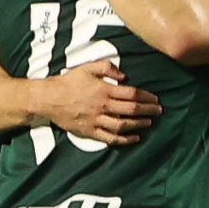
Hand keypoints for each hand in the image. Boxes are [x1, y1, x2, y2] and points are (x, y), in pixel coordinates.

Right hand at [40, 59, 160, 144]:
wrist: (49, 98)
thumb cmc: (68, 82)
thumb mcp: (87, 67)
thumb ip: (106, 67)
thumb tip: (123, 75)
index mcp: (103, 90)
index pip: (131, 94)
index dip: (145, 96)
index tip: (155, 98)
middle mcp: (102, 106)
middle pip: (131, 110)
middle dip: (148, 110)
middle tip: (159, 111)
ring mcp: (96, 120)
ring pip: (123, 125)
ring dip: (139, 124)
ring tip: (149, 123)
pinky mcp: (90, 132)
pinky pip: (110, 138)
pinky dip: (124, 140)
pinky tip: (134, 138)